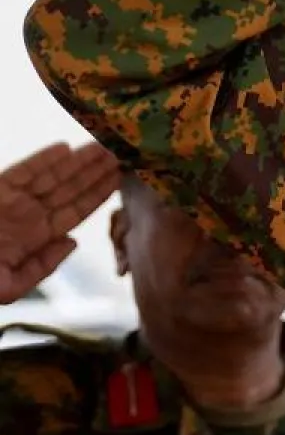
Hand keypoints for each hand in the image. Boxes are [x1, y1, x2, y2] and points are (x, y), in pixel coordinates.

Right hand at [0, 142, 119, 302]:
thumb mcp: (8, 288)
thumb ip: (41, 267)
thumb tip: (74, 242)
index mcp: (34, 239)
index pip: (74, 214)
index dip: (98, 196)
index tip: (121, 180)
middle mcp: (26, 217)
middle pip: (69, 190)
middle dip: (94, 172)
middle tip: (123, 152)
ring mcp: (10, 202)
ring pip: (50, 177)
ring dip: (77, 161)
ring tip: (103, 146)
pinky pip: (21, 173)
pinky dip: (41, 161)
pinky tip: (65, 149)